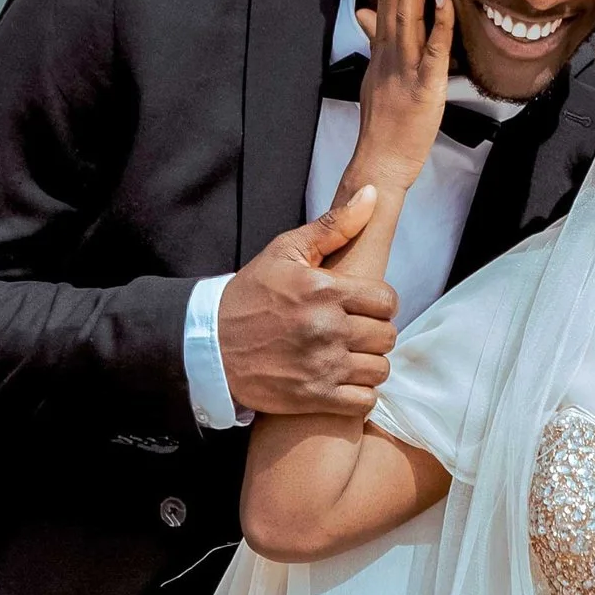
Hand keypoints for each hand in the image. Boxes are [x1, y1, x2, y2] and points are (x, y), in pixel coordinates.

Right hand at [217, 196, 398, 417]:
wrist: (208, 345)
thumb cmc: (249, 295)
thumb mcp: (285, 252)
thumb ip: (333, 226)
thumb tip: (371, 194)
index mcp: (323, 290)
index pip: (386, 301)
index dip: (379, 303)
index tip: (364, 307)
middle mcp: (326, 328)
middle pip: (386, 336)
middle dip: (375, 333)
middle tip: (356, 332)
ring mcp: (321, 366)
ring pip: (379, 369)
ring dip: (369, 364)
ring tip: (350, 356)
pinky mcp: (313, 397)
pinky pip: (364, 400)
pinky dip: (359, 394)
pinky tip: (343, 381)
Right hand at [350, 0, 455, 194]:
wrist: (380, 160)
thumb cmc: (384, 122)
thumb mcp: (377, 73)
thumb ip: (374, 39)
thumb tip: (365, 12)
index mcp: (383, 46)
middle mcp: (390, 50)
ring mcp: (405, 66)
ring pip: (408, 14)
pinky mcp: (424, 86)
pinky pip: (432, 49)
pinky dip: (437, 22)